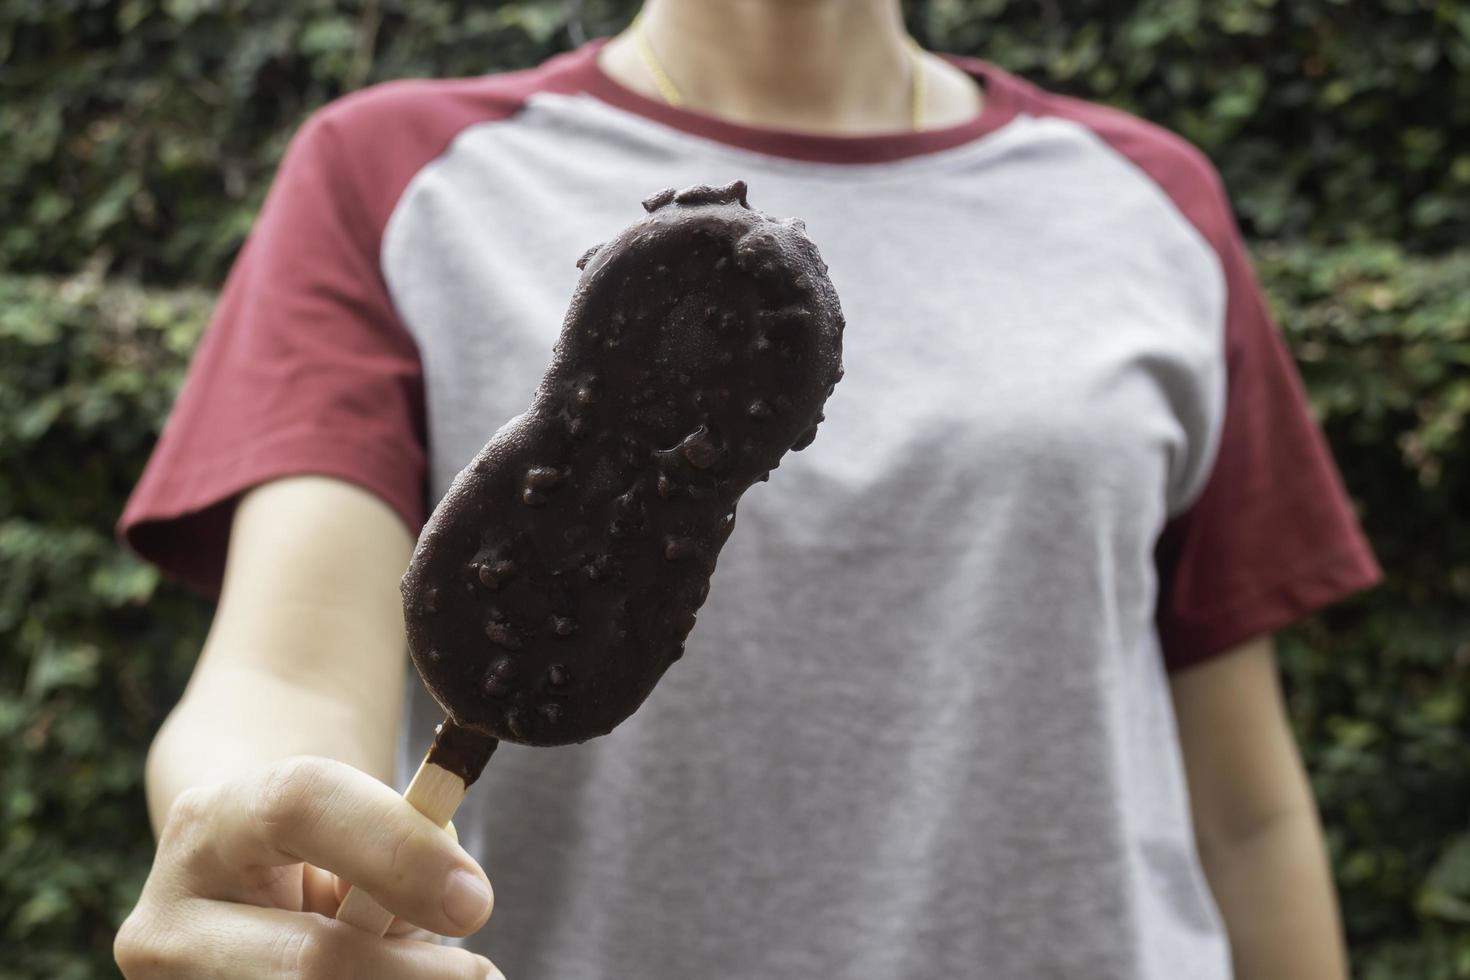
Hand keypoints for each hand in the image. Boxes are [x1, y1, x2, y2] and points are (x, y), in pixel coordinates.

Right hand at [115, 756, 502, 977]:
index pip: (301, 806)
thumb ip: (398, 847)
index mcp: (210, 825)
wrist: (237, 897)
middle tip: (481, 975)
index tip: (475, 901)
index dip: (398, 850)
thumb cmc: (316, 856)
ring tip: (437, 972)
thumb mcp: (348, 832)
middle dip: (414, 976)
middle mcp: (171, 921)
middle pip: (311, 959)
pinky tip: (395, 976)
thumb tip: (458, 903)